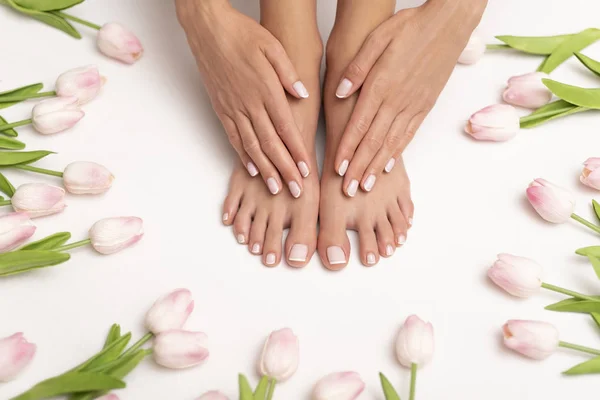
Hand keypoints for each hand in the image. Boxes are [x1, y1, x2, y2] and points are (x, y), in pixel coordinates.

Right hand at [176, 0, 310, 196]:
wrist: (207, 29)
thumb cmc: (241, 34)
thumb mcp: (272, 46)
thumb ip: (288, 73)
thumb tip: (302, 94)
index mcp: (266, 89)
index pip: (285, 127)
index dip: (296, 151)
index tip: (306, 170)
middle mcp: (249, 104)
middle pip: (270, 144)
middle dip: (284, 170)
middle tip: (296, 190)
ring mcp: (233, 108)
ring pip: (251, 146)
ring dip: (265, 169)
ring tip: (276, 188)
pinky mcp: (221, 109)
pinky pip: (233, 137)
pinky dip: (242, 156)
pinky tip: (251, 169)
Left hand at [333, 0, 485, 195]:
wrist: (449, 24)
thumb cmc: (411, 26)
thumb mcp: (378, 37)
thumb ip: (357, 67)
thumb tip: (340, 92)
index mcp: (382, 85)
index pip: (359, 125)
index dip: (347, 149)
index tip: (337, 168)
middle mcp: (397, 100)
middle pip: (373, 141)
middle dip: (358, 168)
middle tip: (348, 191)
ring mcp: (413, 105)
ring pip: (391, 143)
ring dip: (376, 167)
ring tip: (365, 186)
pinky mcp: (425, 106)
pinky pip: (408, 134)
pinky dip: (396, 153)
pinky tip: (387, 166)